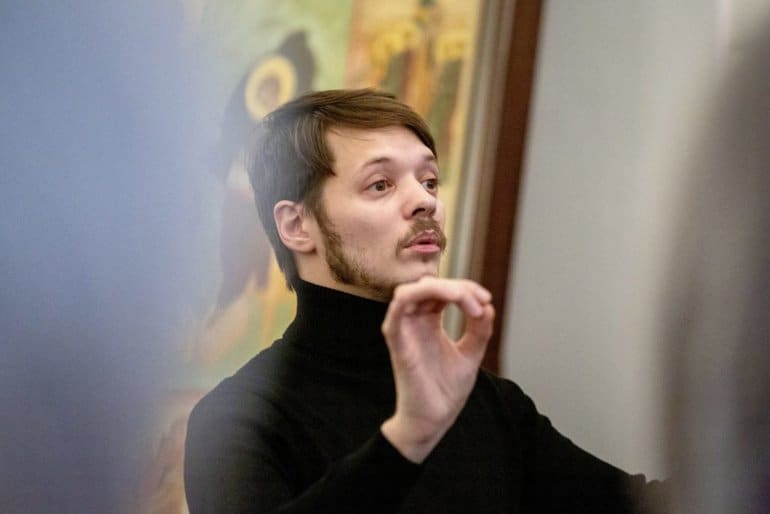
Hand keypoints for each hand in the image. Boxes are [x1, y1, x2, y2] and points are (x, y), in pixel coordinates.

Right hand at [380, 277, 494, 462]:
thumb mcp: (470, 354)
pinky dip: (411, 298)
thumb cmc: (446, 390)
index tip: (486, 301)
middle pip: (428, 285)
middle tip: (480, 302)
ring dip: (437, 288)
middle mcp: (414, 322)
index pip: (442, 290)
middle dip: (457, 287)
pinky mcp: (397, 344)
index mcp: (429, 321)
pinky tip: (439, 299)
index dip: (465, 288)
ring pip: (409, 291)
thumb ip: (479, 330)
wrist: (434, 420)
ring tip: (463, 299)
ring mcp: (403, 331)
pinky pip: (395, 313)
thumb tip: (488, 306)